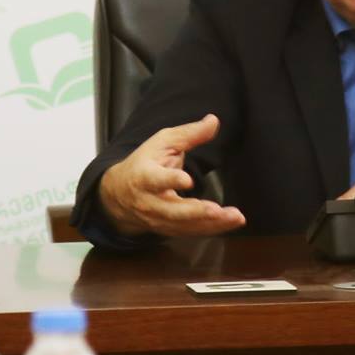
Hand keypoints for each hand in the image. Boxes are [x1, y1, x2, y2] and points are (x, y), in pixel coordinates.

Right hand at [98, 115, 244, 237]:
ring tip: (235, 217)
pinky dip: (213, 229)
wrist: (119, 194)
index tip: (187, 180)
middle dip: (196, 212)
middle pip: (173, 211)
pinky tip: (231, 222)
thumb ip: (188, 134)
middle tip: (217, 210)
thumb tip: (214, 121)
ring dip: (212, 223)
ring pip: (186, 225)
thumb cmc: (144, 163)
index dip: (171, 180)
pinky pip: (192, 233)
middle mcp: (150, 202)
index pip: (156, 180)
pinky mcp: (169, 230)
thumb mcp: (162, 142)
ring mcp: (159, 219)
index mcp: (144, 176)